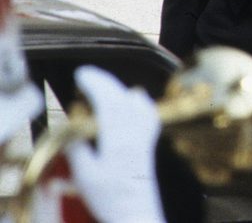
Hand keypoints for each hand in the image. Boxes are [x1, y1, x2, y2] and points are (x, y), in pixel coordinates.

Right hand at [65, 66, 165, 222]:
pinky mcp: (150, 142)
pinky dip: (137, 102)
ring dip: (119, 91)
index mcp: (119, 137)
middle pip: (122, 97)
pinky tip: (132, 101)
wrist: (136, 211)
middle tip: (86, 75)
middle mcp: (136, 131)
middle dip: (104, 82)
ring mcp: (146, 135)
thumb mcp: (85, 174)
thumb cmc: (110, 196)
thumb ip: (78, 148)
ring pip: (137, 102)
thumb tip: (70, 128)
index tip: (82, 75)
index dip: (96, 84)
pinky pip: (148, 112)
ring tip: (102, 89)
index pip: (109, 100)